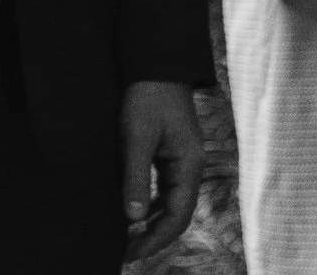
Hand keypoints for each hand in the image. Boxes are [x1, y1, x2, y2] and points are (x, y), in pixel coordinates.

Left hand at [119, 80, 202, 260]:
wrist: (153, 64)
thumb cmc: (146, 96)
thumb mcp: (136, 136)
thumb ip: (135, 176)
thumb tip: (132, 217)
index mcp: (189, 166)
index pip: (177, 215)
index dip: (157, 237)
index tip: (134, 252)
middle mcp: (189, 167)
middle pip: (176, 213)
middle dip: (154, 235)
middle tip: (127, 252)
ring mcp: (180, 160)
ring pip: (169, 201)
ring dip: (151, 221)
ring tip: (127, 238)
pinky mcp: (168, 153)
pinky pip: (162, 187)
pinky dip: (148, 203)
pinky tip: (132, 211)